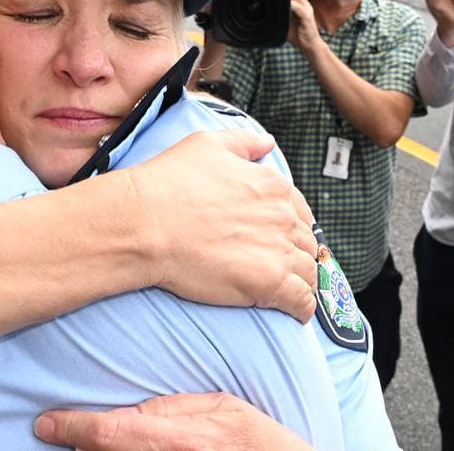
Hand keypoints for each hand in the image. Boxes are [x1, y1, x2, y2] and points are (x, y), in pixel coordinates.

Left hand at [34, 392, 313, 450]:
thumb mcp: (221, 408)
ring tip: (88, 444)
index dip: (72, 427)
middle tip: (63, 433)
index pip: (110, 432)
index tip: (45, 423)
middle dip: (81, 446)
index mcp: (178, 441)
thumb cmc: (258, 443)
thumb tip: (130, 409)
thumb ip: (172, 407)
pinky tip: (110, 449)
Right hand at [128, 130, 318, 322]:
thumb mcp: (207, 145)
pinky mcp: (270, 282)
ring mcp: (279, 250)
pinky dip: (302, 307)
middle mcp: (282, 216)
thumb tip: (267, 143)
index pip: (299, 211)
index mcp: (272, 185)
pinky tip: (294, 311)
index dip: (291, 226)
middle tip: (280, 265)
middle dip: (296, 253)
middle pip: (306, 242)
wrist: (145, 223)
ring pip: (309, 271)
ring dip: (302, 280)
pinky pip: (301, 300)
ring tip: (288, 289)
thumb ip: (243, 142)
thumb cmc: (167, 184)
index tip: (280, 237)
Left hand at [269, 0, 320, 54]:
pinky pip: (300, 9)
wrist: (309, 45)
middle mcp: (304, 4)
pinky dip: (293, 4)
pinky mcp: (307, 18)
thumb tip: (263, 12)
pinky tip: (287, 2)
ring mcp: (306, 10)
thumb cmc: (297, 34)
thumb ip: (277, 15)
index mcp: (299, 3)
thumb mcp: (284, 22)